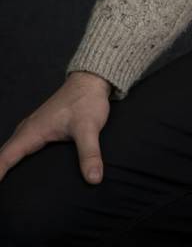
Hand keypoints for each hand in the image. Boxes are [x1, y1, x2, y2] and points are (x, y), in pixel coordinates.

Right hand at [0, 71, 110, 185]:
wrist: (91, 81)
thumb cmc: (86, 101)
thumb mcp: (89, 127)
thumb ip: (90, 153)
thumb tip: (94, 179)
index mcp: (32, 131)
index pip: (5, 157)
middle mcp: (27, 130)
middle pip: (3, 156)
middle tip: (0, 199)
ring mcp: (32, 128)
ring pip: (10, 151)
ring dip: (3, 166)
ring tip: (3, 186)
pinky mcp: (39, 129)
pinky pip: (19, 147)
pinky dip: (12, 159)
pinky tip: (16, 171)